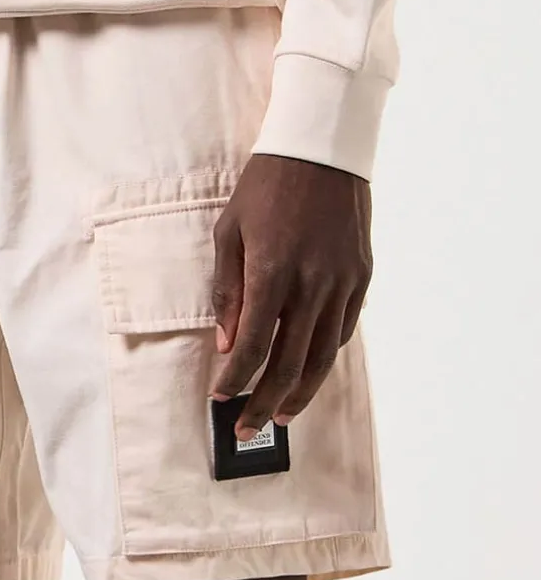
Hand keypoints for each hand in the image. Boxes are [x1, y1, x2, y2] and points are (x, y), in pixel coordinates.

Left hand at [210, 155, 371, 440]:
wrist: (322, 151)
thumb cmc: (265, 188)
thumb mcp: (229, 233)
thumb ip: (227, 292)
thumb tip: (226, 344)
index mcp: (271, 273)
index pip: (250, 347)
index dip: (233, 380)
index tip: (218, 398)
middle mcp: (311, 285)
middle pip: (287, 364)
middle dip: (262, 403)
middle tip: (245, 429)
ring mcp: (342, 284)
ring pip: (322, 357)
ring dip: (299, 394)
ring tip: (281, 417)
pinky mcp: (361, 278)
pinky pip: (343, 331)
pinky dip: (323, 359)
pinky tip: (307, 374)